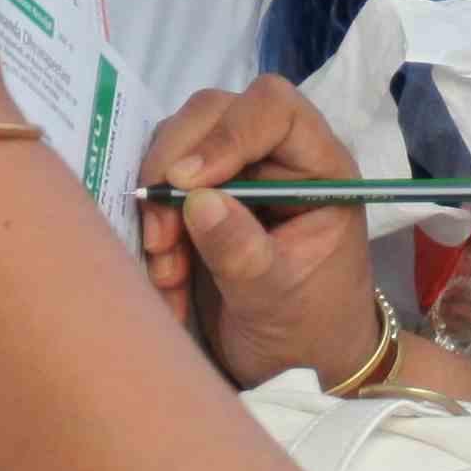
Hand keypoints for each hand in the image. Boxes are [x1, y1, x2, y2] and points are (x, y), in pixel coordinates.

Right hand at [132, 78, 384, 386]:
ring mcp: (235, 170)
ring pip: (176, 146)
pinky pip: (160, 185)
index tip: (185, 183)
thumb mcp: (278, 298)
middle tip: (162, 238)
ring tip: (168, 270)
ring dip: (158, 205)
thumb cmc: (309, 327)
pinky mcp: (201, 195)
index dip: (226, 133)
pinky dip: (152, 227)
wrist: (296, 362)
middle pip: (212, 114)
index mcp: (318, 166)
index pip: (273, 109)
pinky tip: (166, 278)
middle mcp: (276, 155)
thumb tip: (198, 203)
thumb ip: (242, 252)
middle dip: (174, 169)